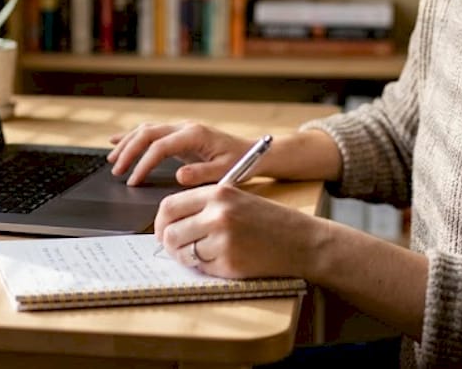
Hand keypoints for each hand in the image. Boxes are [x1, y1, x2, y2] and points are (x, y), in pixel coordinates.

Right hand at [108, 121, 256, 185]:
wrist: (251, 152)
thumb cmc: (240, 163)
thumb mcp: (225, 172)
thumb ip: (202, 174)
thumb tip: (178, 176)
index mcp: (194, 135)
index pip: (160, 147)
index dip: (143, 164)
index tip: (134, 181)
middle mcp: (185, 128)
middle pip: (147, 134)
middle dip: (128, 152)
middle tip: (116, 171)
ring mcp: (181, 129)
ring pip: (146, 130)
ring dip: (127, 143)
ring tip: (111, 160)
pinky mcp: (179, 135)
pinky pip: (151, 132)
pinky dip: (132, 136)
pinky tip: (116, 141)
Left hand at [154, 184, 323, 278]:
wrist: (302, 240)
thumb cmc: (269, 220)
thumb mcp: (237, 198)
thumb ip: (204, 206)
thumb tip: (167, 224)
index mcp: (217, 194)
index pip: (169, 207)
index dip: (160, 223)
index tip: (163, 231)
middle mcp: (217, 215)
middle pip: (170, 233)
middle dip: (169, 244)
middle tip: (178, 248)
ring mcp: (223, 240)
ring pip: (183, 253)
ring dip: (187, 257)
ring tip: (205, 253)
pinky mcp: (230, 264)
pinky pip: (202, 268)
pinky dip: (208, 267)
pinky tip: (225, 260)